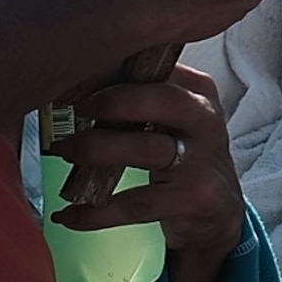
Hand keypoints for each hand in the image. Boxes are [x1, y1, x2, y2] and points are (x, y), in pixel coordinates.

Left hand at [53, 66, 245, 281]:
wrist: (218, 208)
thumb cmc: (180, 153)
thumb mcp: (171, 118)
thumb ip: (137, 97)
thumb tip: (71, 84)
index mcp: (197, 89)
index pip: (157, 66)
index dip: (112, 68)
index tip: (72, 77)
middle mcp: (205, 117)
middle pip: (161, 99)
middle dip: (113, 103)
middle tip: (74, 110)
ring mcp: (203, 159)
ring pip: (147, 148)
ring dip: (97, 150)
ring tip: (63, 152)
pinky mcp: (194, 197)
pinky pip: (135, 203)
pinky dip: (96, 212)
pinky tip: (67, 214)